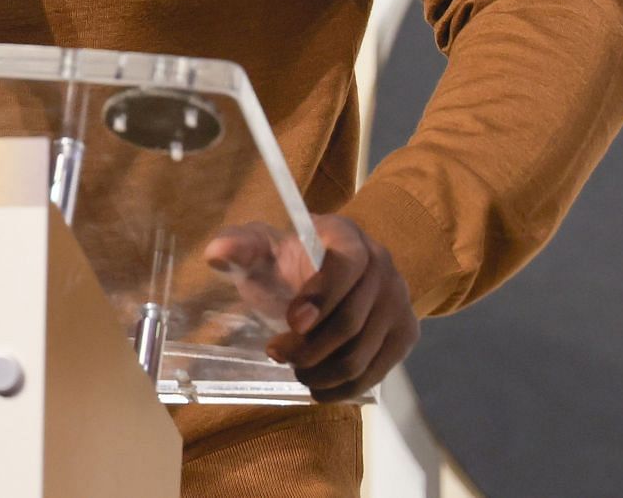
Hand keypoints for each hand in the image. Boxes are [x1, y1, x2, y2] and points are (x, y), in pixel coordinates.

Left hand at [204, 213, 418, 401]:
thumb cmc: (284, 263)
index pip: (346, 265)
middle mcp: (382, 263)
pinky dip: (342, 387)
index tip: (291, 322)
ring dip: (321, 370)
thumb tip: (218, 251)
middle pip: (352, 319)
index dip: (321, 296)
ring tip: (294, 367)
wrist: (321, 278)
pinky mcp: (404, 334)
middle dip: (308, 346)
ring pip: (362, 353)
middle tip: (276, 352)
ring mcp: (398, 300)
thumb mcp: (258, 251)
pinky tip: (316, 383)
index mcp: (346, 234)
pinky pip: (376, 372)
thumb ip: (239, 249)